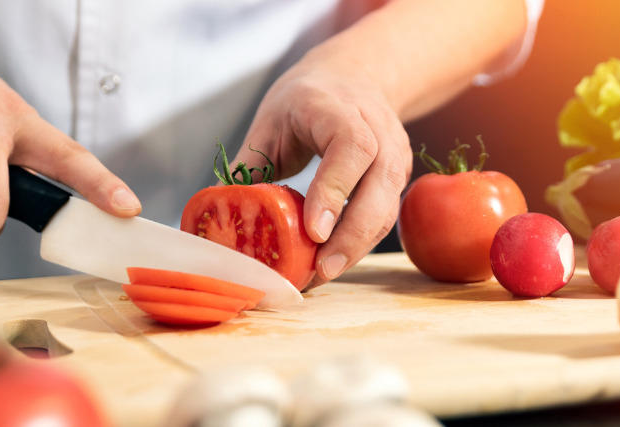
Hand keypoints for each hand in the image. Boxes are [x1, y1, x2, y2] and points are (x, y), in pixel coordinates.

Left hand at [235, 59, 411, 288]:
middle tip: (320, 269)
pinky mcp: (399, 176)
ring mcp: (395, 153)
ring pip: (387, 206)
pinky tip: (333, 261)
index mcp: (337, 107)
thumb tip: (220, 214)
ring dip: (357, 246)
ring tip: (322, 273)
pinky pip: (385, 215)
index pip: (351, 146)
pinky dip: (360, 242)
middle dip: (351, 234)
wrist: (353, 77)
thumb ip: (251, 166)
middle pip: (380, 184)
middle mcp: (377, 128)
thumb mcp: (270, 122)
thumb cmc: (305, 101)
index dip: (335, 189)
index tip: (314, 230)